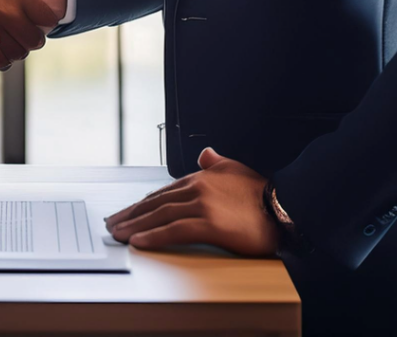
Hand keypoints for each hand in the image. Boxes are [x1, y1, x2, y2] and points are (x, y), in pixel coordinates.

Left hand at [105, 148, 278, 256]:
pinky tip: (139, 241)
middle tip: (112, 224)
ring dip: (135, 226)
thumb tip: (204, 153)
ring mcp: (202, 205)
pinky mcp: (209, 223)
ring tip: (119, 234)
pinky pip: (174, 230)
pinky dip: (154, 236)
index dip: (141, 204)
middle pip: (155, 203)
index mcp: (199, 178)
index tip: (126, 212)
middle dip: (131, 214)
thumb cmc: (261, 193)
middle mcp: (196, 188)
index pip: (162, 193)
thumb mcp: (235, 170)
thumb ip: (216, 163)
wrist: (284, 207)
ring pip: (160, 215)